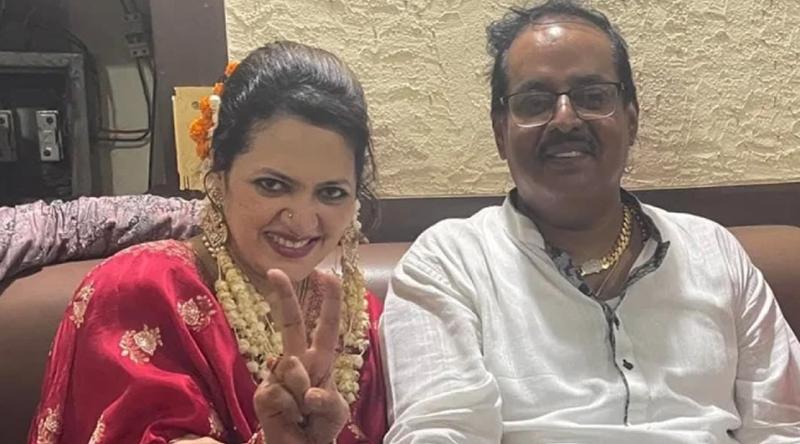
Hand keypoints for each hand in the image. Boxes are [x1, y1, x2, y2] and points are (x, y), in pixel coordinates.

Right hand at [253, 270, 348, 443]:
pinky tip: (290, 419)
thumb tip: (308, 392)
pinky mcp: (262, 394)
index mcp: (320, 360)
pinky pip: (278, 394)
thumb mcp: (335, 413)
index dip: (328, 300)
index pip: (326, 325)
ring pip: (291, 371)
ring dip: (303, 398)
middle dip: (284, 296)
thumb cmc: (321, 426)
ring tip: (304, 414)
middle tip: (274, 273)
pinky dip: (289, 411)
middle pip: (290, 323)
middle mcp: (296, 361)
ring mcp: (276, 375)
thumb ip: (328, 401)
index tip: (325, 275)